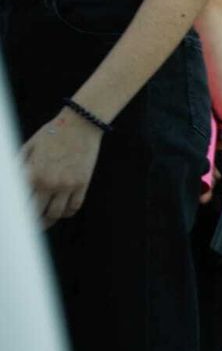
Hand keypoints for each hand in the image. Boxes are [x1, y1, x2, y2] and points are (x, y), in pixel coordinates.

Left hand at [21, 108, 104, 228]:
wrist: (81, 123)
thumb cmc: (52, 132)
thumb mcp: (28, 147)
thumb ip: (17, 166)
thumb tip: (10, 183)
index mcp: (32, 173)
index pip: (19, 203)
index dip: (15, 215)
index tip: (14, 221)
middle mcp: (49, 182)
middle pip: (36, 213)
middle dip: (29, 223)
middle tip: (26, 227)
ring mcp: (68, 184)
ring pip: (56, 214)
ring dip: (47, 221)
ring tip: (42, 223)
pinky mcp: (83, 183)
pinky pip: (74, 206)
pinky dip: (67, 213)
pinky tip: (61, 212)